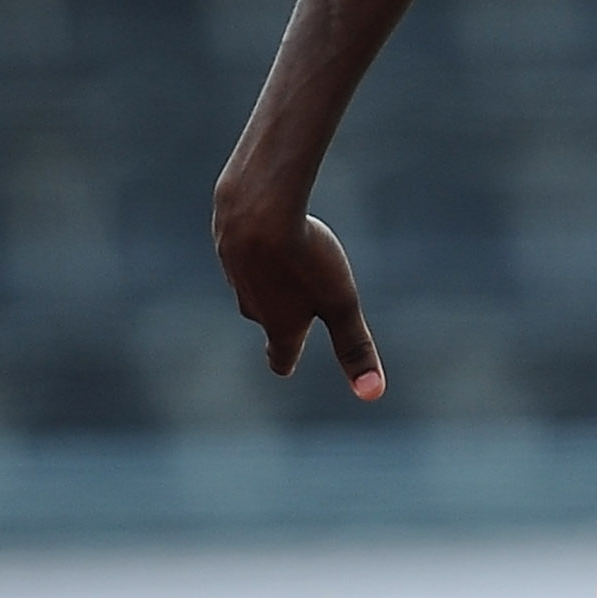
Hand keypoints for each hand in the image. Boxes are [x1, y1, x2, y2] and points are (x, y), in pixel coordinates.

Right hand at [213, 191, 385, 398]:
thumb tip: (372, 394)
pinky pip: (243, 247)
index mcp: (279, 325)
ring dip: (269, 277)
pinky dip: (257, 243)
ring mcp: (233, 270)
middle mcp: (251, 304)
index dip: (285, 360)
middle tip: (297, 309)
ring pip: (253, 281)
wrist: (260, 203)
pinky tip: (268, 226)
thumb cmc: (305, 258)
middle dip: (281, 316)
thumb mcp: (340, 304)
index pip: (280, 357)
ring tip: (288, 260)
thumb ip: (355, 347)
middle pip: (266, 318)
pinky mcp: (224, 238)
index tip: (286, 364)